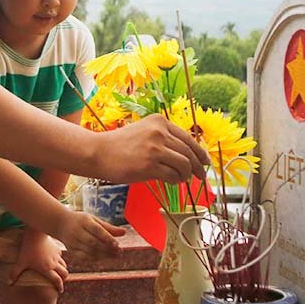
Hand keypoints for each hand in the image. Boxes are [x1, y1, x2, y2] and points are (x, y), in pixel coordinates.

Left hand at [10, 234, 69, 292]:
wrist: (36, 234)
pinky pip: (61, 255)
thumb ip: (15, 273)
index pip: (56, 280)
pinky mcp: (57, 248)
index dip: (59, 286)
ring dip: (62, 269)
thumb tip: (9, 283)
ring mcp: (56, 255)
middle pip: (64, 273)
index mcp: (47, 269)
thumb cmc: (28, 249)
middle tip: (61, 281)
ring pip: (64, 265)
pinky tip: (55, 258)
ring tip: (59, 271)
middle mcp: (54, 263)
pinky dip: (59, 259)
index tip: (60, 290)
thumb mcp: (21, 262)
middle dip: (64, 278)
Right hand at [49, 208, 124, 261]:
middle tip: (119, 252)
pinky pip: (84, 257)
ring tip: (115, 256)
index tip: (117, 244)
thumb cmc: (81, 221)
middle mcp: (77, 232)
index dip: (107, 238)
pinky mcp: (71, 250)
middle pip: (93, 242)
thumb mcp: (94, 220)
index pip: (96, 230)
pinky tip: (105, 258)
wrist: (60, 223)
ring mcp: (73, 242)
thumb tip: (124, 233)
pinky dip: (95, 259)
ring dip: (104, 255)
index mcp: (84, 221)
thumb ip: (108, 227)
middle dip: (107, 249)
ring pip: (89, 252)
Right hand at [95, 115, 209, 183]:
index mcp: (159, 121)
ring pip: (184, 164)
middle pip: (189, 152)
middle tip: (200, 176)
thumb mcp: (144, 131)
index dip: (200, 152)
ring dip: (186, 175)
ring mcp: (155, 149)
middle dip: (198, 166)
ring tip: (181, 179)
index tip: (205, 162)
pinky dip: (176, 180)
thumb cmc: (120, 145)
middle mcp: (159, 132)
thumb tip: (188, 154)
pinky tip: (172, 181)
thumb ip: (163, 138)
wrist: (99, 152)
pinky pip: (173, 175)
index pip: (188, 138)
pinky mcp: (149, 165)